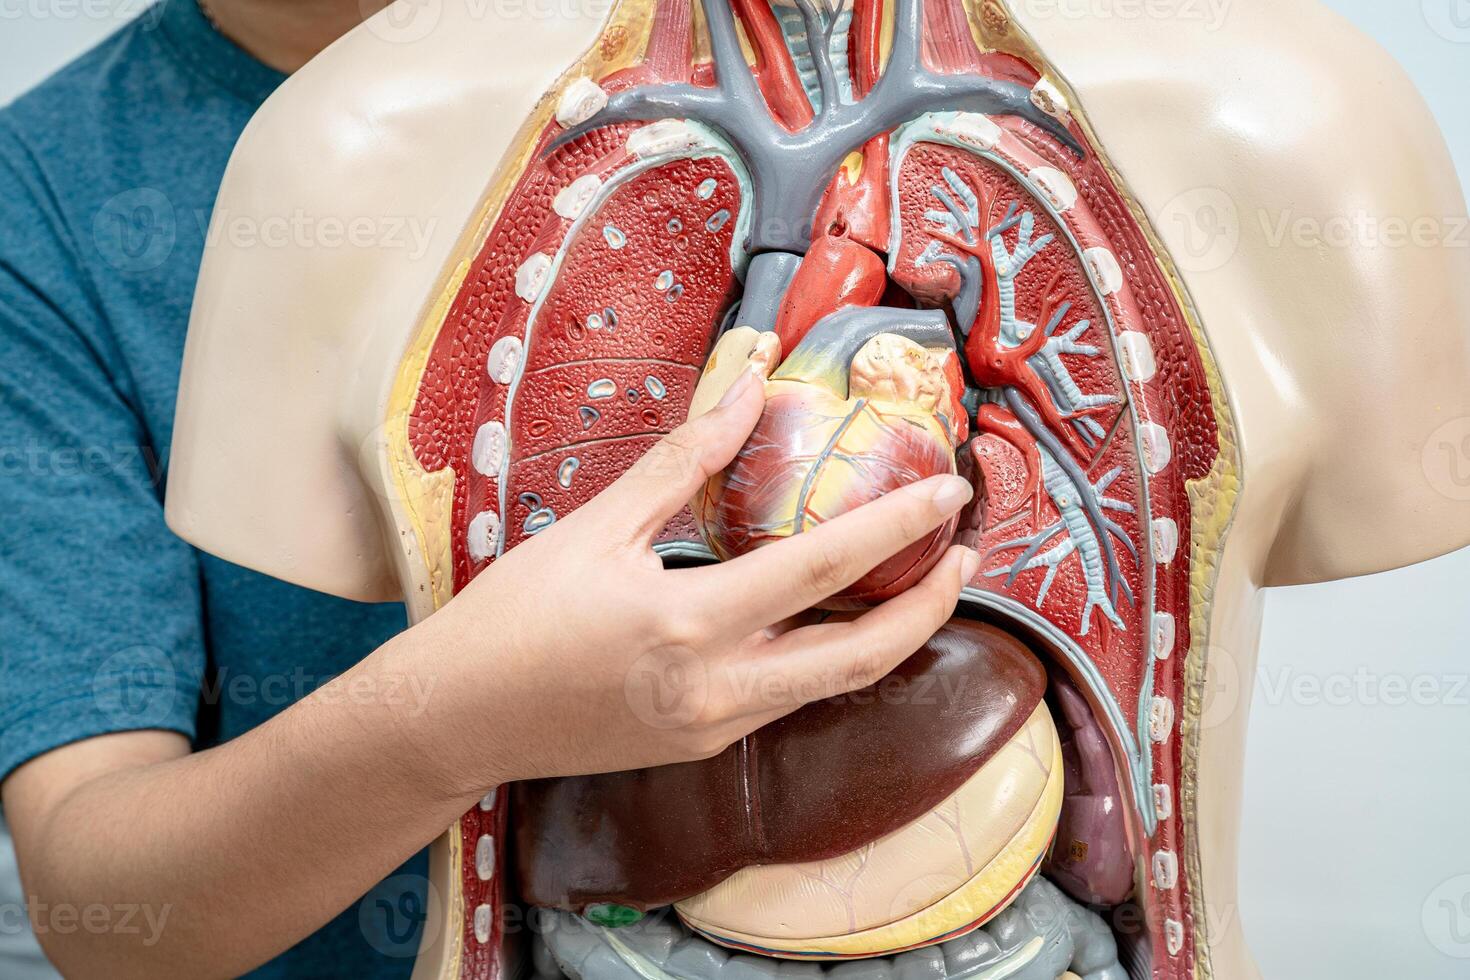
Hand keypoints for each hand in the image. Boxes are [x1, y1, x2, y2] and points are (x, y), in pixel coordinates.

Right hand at [426, 367, 980, 785]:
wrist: (457, 717)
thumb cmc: (514, 616)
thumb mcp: (597, 526)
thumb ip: (683, 458)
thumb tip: (748, 386)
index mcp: (688, 624)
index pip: (824, 569)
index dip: (899, 527)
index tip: (950, 493)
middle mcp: (716, 688)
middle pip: (863, 657)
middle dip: (930, 605)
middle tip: (962, 549)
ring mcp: (714, 726)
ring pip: (833, 686)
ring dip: (890, 635)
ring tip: (918, 579)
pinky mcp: (703, 744)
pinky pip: (788, 698)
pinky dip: (829, 655)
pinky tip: (835, 615)